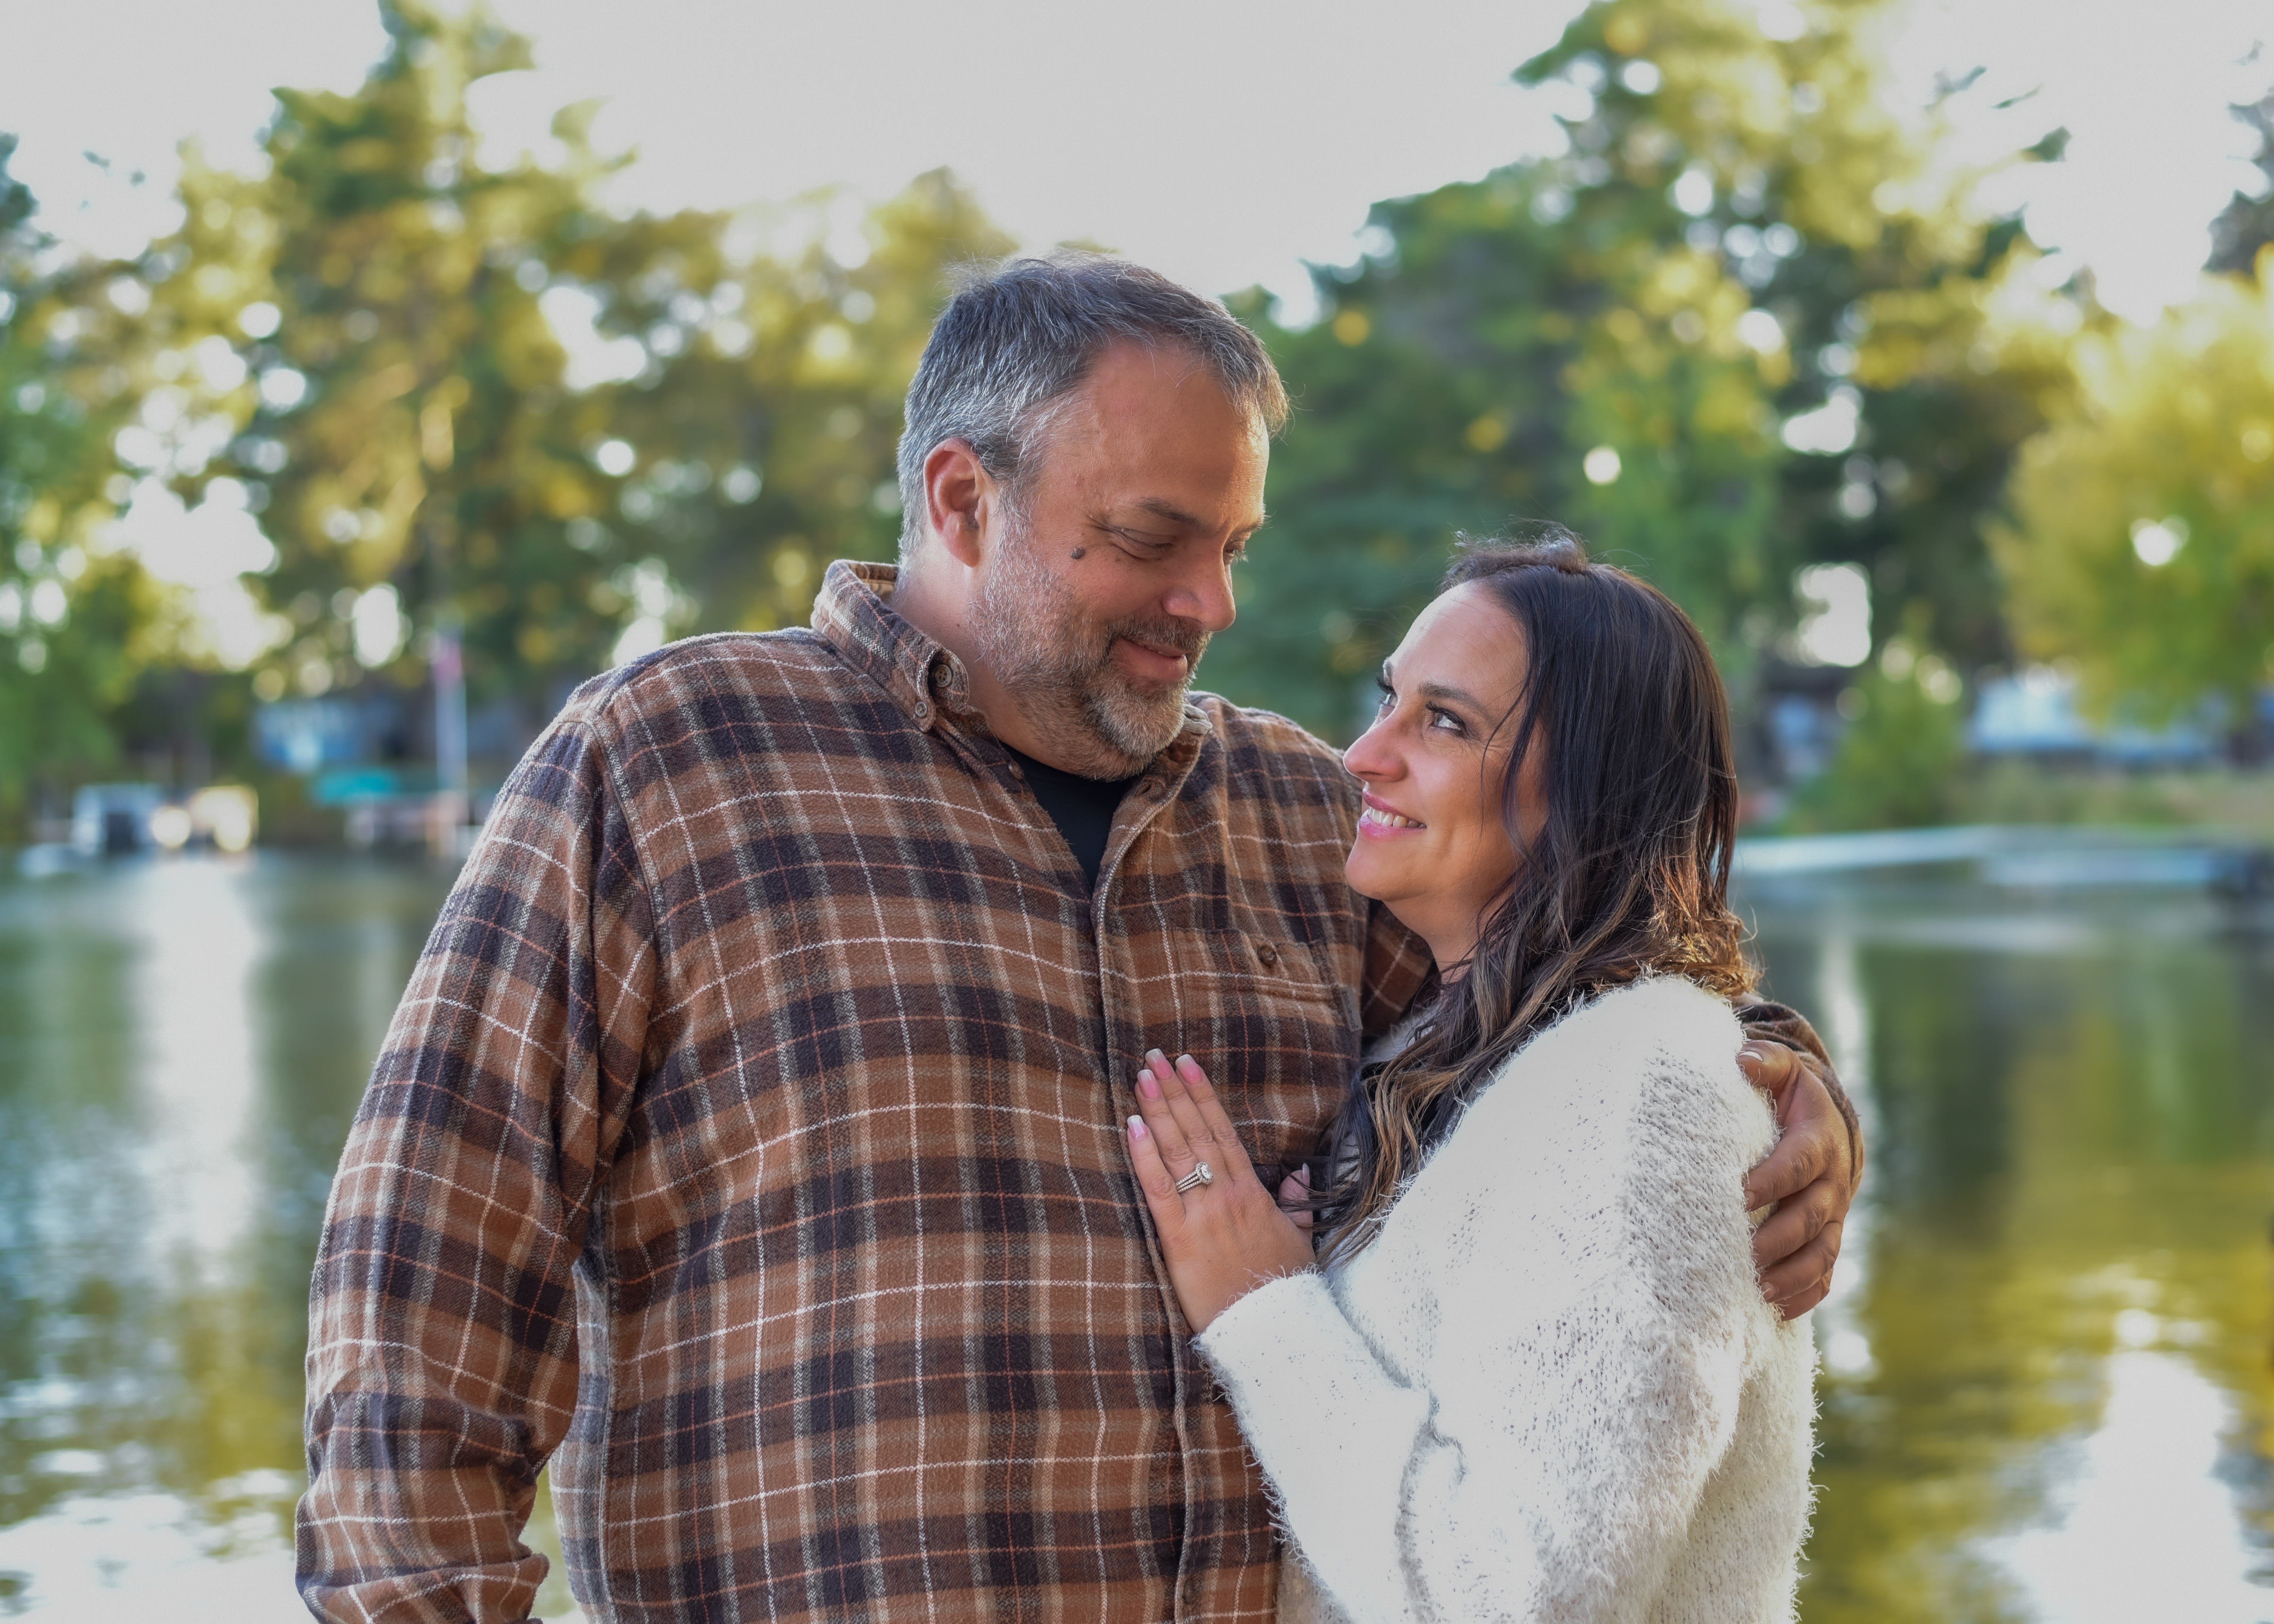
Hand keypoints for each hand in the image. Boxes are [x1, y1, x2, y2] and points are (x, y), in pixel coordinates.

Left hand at [1124, 1049, 1316, 1333]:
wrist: (1274, 1331)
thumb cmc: (1286, 1290)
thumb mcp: (1300, 1241)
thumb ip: (1297, 1204)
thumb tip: (1299, 1174)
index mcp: (1255, 1193)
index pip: (1223, 1132)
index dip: (1203, 1095)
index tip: (1187, 1064)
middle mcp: (1227, 1195)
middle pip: (1197, 1131)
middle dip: (1175, 1090)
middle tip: (1155, 1055)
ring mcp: (1203, 1214)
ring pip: (1178, 1150)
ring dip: (1158, 1109)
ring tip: (1142, 1076)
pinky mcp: (1180, 1239)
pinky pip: (1159, 1188)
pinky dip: (1145, 1154)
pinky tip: (1132, 1125)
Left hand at [1739, 1039, 1857, 1319]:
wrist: (1826, 1121)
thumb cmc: (1790, 1096)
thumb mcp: (1784, 1070)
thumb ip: (1766, 1061)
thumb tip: (1743, 1059)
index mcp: (1819, 1141)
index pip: (1797, 1164)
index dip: (1772, 1181)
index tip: (1738, 1195)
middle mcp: (1832, 1182)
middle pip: (1811, 1217)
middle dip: (1779, 1239)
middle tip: (1745, 1256)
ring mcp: (1834, 1215)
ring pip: (1821, 1252)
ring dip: (1792, 1275)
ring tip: (1758, 1291)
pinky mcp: (1828, 1238)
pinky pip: (1824, 1273)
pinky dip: (1804, 1294)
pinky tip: (1776, 1310)